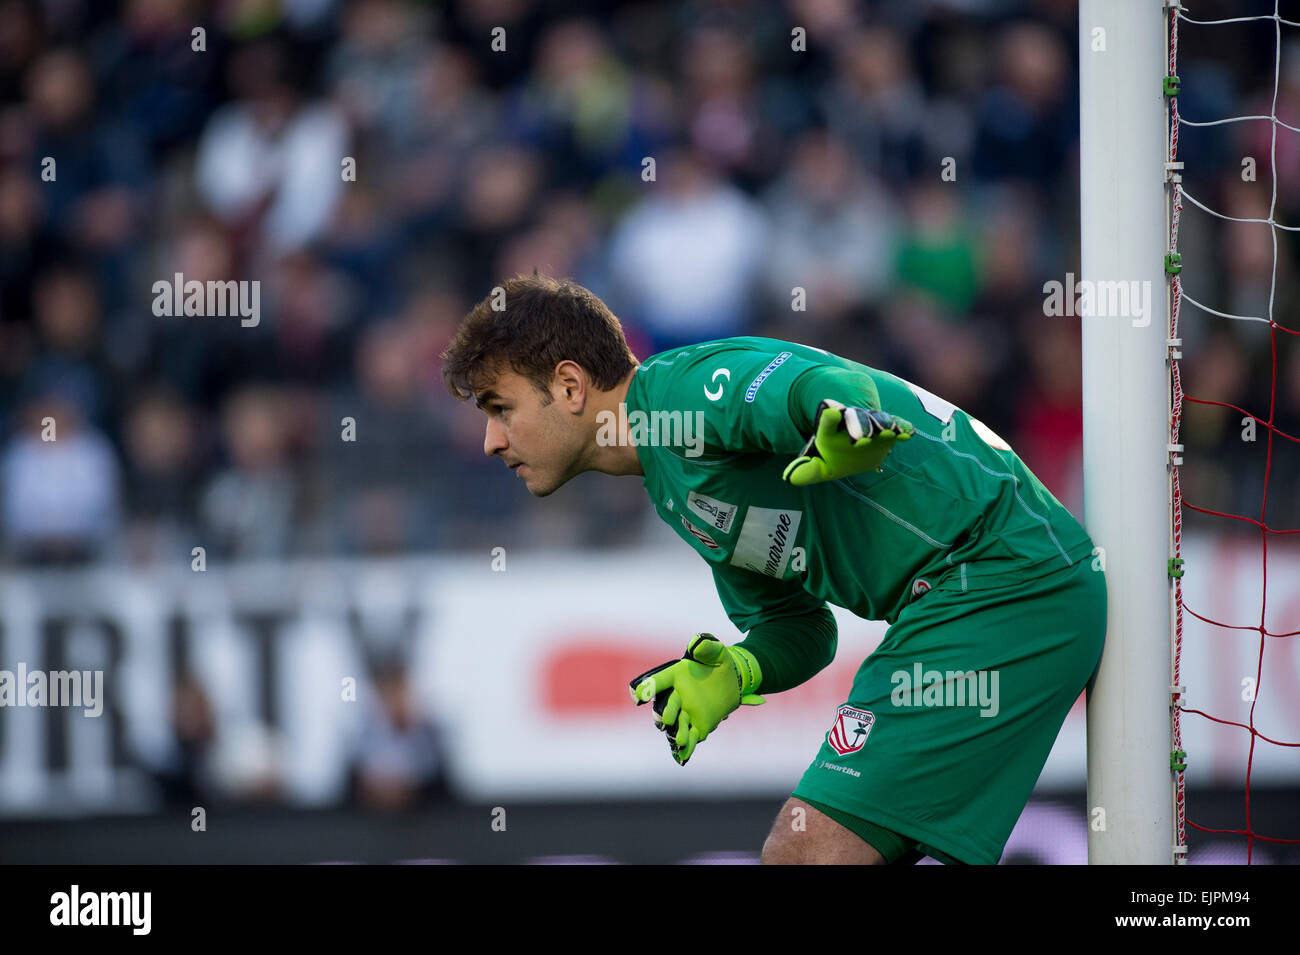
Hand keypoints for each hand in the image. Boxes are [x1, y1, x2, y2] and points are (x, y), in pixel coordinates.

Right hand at [628, 634, 763, 764]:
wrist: (732, 681)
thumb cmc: (719, 663)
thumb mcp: (716, 652)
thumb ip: (706, 647)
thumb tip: (697, 643)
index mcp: (676, 676)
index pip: (659, 681)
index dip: (647, 688)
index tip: (637, 695)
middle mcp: (676, 696)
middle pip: (665, 707)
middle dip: (664, 714)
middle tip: (665, 719)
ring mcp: (686, 713)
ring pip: (676, 725)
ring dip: (676, 732)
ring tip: (680, 739)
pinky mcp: (698, 726)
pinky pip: (690, 738)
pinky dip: (686, 748)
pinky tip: (684, 757)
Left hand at [782, 399, 913, 485]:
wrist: (853, 436)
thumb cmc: (834, 453)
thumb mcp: (821, 464)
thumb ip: (808, 470)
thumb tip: (790, 478)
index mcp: (831, 429)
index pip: (828, 423)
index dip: (830, 419)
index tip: (831, 413)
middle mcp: (851, 422)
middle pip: (856, 419)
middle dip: (860, 424)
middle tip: (861, 436)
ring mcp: (871, 423)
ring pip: (877, 419)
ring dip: (883, 424)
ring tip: (890, 431)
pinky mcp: (888, 428)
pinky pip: (896, 424)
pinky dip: (902, 427)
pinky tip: (908, 433)